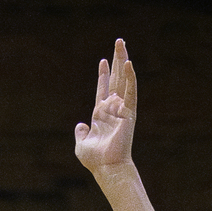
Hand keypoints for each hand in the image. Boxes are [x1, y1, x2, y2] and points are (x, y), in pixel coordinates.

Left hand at [74, 38, 136, 176]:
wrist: (107, 168)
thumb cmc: (95, 160)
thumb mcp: (81, 145)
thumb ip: (81, 133)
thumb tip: (81, 125)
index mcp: (100, 115)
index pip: (102, 89)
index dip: (102, 75)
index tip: (103, 60)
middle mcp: (112, 109)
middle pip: (114, 79)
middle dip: (116, 60)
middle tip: (118, 42)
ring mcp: (121, 109)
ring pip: (123, 80)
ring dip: (123, 61)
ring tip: (121, 43)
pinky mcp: (129, 112)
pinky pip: (130, 91)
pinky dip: (130, 77)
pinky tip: (129, 63)